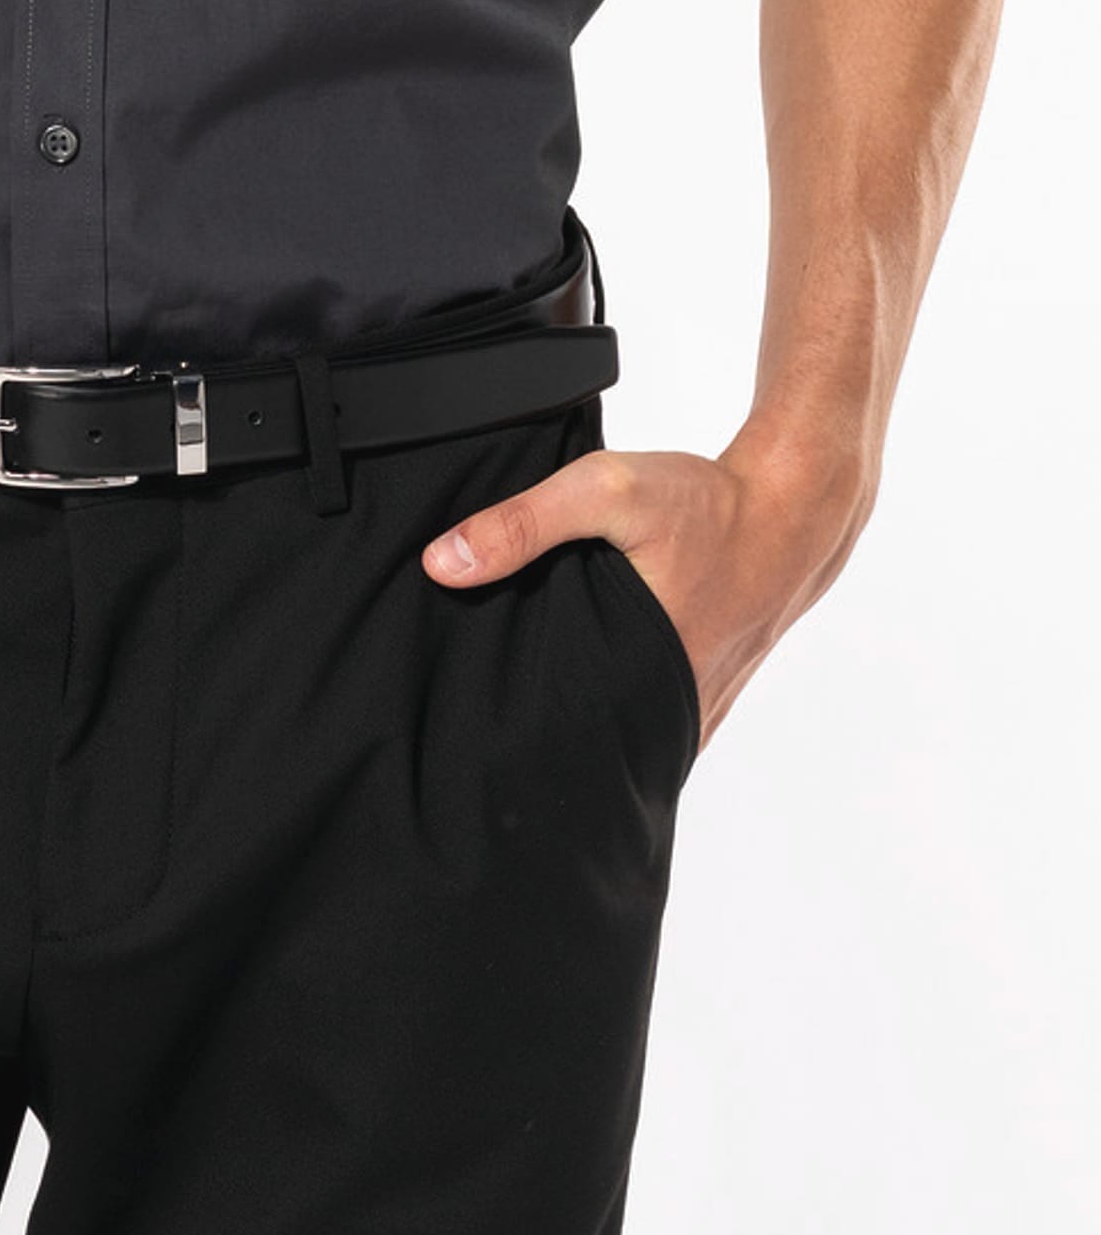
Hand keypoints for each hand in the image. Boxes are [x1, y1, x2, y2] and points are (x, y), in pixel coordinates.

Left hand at [419, 418, 872, 750]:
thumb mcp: (607, 489)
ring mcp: (697, 710)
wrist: (793, 509)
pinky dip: (617, 714)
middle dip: (539, 740)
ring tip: (519, 717)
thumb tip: (441, 565)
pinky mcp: (707, 696)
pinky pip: (651, 724)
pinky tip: (580, 696)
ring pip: (623, 740)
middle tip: (477, 726)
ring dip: (581, 728)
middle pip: (589, 745)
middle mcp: (676, 708)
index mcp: (646, 675)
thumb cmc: (706, 503)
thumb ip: (524, 523)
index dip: (515, 741)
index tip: (466, 735)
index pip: (565, 739)